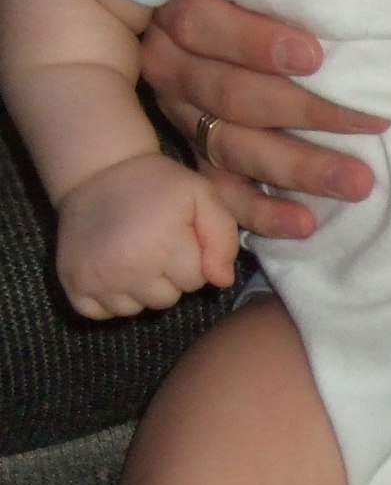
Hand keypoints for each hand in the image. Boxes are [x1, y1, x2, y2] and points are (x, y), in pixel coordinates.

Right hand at [56, 153, 239, 317]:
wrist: (100, 171)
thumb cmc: (157, 184)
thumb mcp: (202, 195)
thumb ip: (222, 238)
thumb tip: (221, 281)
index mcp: (163, 246)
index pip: (196, 281)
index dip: (192, 259)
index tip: (179, 237)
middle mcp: (128, 268)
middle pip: (167, 299)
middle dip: (168, 277)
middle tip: (155, 244)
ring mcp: (97, 279)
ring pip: (137, 309)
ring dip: (140, 289)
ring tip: (135, 254)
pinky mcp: (74, 284)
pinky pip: (102, 313)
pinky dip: (109, 298)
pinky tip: (113, 270)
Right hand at [141, 0, 387, 237]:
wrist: (186, 26)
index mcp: (177, 14)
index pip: (203, 26)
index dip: (257, 42)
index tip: (317, 56)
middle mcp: (170, 68)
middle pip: (232, 94)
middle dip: (306, 112)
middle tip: (372, 123)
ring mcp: (182, 117)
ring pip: (234, 146)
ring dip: (299, 168)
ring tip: (357, 182)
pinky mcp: (194, 156)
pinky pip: (222, 191)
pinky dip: (262, 212)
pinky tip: (305, 224)